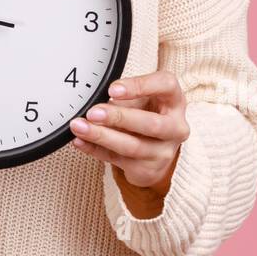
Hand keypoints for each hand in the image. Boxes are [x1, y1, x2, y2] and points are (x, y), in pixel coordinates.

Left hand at [68, 70, 188, 200]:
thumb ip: (124, 96)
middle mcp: (176, 128)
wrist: (156, 150)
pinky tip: (80, 141)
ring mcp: (164, 152)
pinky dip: (95, 149)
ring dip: (102, 136)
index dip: (140, 86)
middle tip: (93, 112)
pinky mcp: (148, 170)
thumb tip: (94, 98)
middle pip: (151, 124)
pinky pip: (117, 159)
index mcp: (175, 100)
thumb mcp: (141, 98)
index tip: (112, 89)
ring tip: (80, 126)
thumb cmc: (146, 113)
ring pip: (132, 146)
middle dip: (119, 117)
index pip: (166, 86)